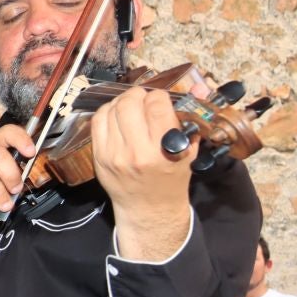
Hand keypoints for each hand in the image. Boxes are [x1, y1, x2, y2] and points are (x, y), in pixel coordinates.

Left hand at [90, 86, 195, 259]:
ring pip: (111, 110)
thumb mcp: (189, 152)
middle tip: (143, 98)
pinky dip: (107, 112)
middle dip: (138, 94)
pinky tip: (116, 114)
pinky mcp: (99, 157)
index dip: (159, 96)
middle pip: (130, 104)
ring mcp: (114, 154)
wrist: (148, 208)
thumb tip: (199, 87)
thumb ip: (191, 120)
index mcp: (164, 150)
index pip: (157, 105)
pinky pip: (97, 122)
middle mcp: (137, 151)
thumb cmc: (171, 179)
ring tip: (130, 105)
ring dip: (122, 101)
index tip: (161, 99)